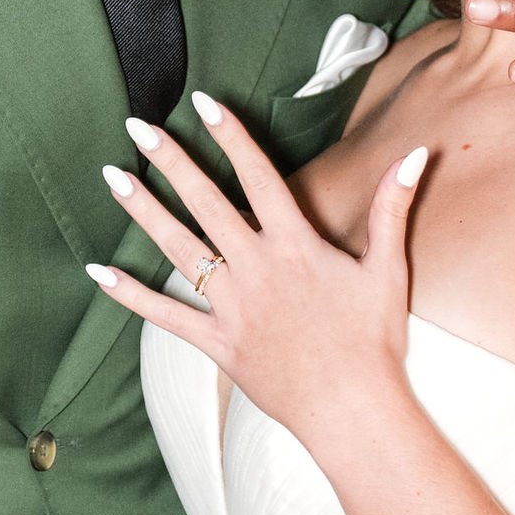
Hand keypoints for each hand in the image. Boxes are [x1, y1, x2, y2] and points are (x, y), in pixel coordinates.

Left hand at [87, 95, 425, 453]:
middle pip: (207, 203)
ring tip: (112, 176)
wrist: (354, 411)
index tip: (204, 103)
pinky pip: (166, 316)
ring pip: (178, 249)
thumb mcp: (388, 270)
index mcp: (296, 246)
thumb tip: (415, 153)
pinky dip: (131, 295)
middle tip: (138, 127)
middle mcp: (257, 269)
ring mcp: (232, 307)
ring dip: (144, 210)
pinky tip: (99, 272)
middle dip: (172, 161)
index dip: (232, 137)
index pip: (258, 177)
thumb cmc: (374, 342)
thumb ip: (392, 208)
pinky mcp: (218, 344)